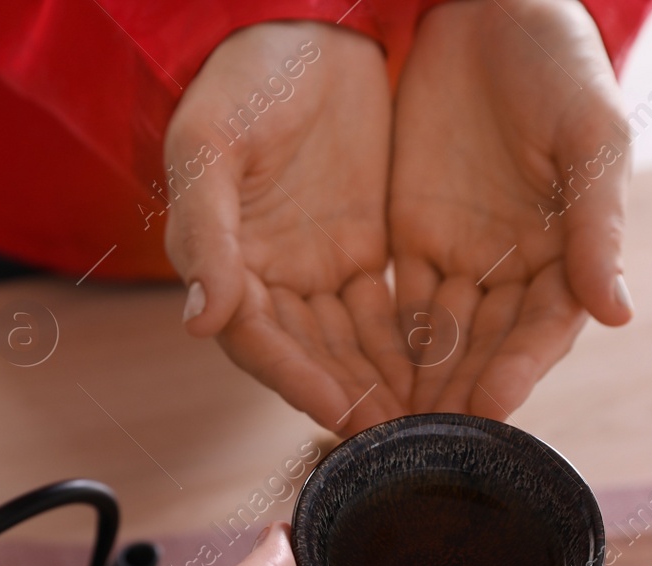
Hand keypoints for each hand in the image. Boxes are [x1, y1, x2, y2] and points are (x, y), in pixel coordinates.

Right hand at [165, 22, 410, 433]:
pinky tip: (450, 369)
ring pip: (356, 345)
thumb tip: (201, 323)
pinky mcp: (365, 250)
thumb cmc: (241, 78)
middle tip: (404, 438)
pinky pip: (392, 311)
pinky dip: (414, 344)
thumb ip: (206, 232)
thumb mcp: (212, 144)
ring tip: (432, 419)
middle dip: (357, 399)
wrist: (300, 23)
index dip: (300, 380)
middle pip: (315, 358)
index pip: (263, 342)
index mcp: (229, 263)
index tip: (343, 415)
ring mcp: (321, 269)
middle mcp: (274, 281)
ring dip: (390, 383)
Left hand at [390, 0, 632, 417]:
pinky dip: (379, 342)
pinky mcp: (410, 238)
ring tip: (383, 426)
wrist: (488, 4)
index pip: (545, 328)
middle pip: (487, 346)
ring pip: (439, 336)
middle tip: (422, 439)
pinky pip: (395, 302)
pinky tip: (355, 377)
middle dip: (456, 393)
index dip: (519, 368)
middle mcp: (515, 269)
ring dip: (414, 382)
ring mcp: (461, 257)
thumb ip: (597, 222)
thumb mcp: (589, 132)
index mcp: (568, 250)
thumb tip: (618, 313)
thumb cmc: (557, 60)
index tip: (489, 406)